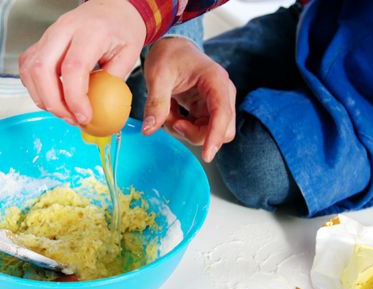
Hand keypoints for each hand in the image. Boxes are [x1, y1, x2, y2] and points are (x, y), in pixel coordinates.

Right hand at [18, 0, 145, 124]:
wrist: (110, 8)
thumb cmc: (121, 28)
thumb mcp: (130, 54)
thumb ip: (114, 81)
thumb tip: (100, 108)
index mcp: (91, 31)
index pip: (73, 68)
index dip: (75, 98)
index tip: (84, 116)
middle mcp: (64, 30)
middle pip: (42, 69)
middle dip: (53, 103)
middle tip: (71, 118)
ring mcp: (49, 34)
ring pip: (30, 70)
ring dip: (42, 98)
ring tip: (63, 111)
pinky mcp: (41, 42)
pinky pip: (27, 67)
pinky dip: (35, 88)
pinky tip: (52, 97)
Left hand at [141, 37, 235, 161]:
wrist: (172, 47)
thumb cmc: (168, 56)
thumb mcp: (157, 76)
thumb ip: (156, 103)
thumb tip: (149, 130)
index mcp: (215, 81)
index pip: (222, 114)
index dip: (215, 137)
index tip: (206, 156)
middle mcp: (223, 93)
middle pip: (222, 129)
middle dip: (194, 133)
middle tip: (171, 122)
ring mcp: (217, 103)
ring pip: (210, 133)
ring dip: (186, 131)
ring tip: (168, 113)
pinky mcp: (209, 110)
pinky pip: (200, 129)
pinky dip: (184, 128)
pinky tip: (172, 113)